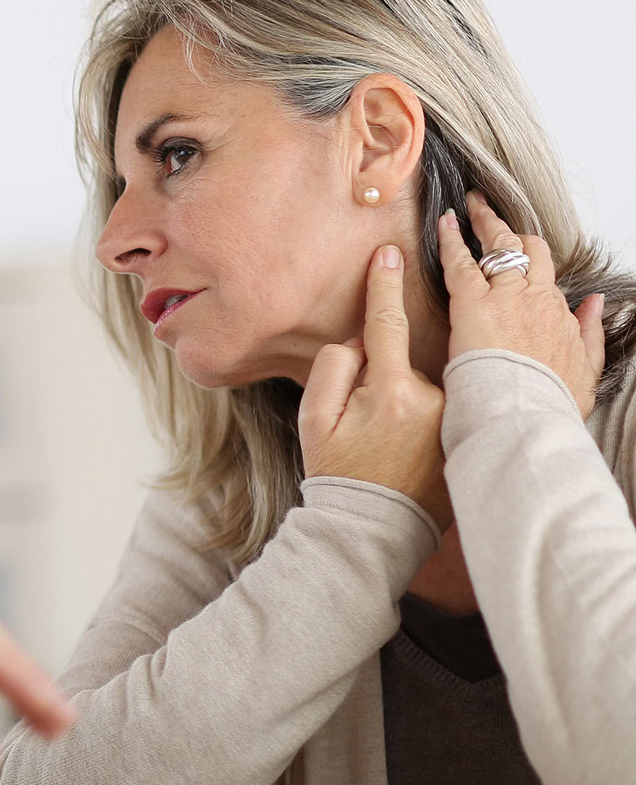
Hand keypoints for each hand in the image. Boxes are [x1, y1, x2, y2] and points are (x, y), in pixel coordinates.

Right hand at [298, 244, 451, 529]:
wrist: (374, 531)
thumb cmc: (340, 475)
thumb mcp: (313, 418)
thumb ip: (334, 366)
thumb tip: (360, 339)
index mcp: (392, 391)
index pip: (387, 324)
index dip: (384, 286)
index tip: (389, 254)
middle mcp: (435, 400)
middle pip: (411, 354)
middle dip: (389, 366)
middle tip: (367, 414)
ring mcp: (458, 418)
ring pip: (435, 378)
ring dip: (419, 388)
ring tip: (395, 431)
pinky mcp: (470, 433)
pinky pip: (456, 401)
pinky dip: (443, 406)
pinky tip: (424, 435)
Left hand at [439, 191, 605, 417]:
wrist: (526, 414)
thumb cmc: (549, 400)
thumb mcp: (586, 368)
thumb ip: (590, 333)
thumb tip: (595, 304)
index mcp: (558, 312)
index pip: (543, 275)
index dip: (530, 260)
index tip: (519, 252)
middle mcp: (535, 297)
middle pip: (526, 249)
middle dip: (508, 230)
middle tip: (489, 213)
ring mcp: (505, 296)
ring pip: (496, 246)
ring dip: (483, 222)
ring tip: (470, 206)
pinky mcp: (474, 303)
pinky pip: (461, 261)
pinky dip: (451, 239)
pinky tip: (443, 222)